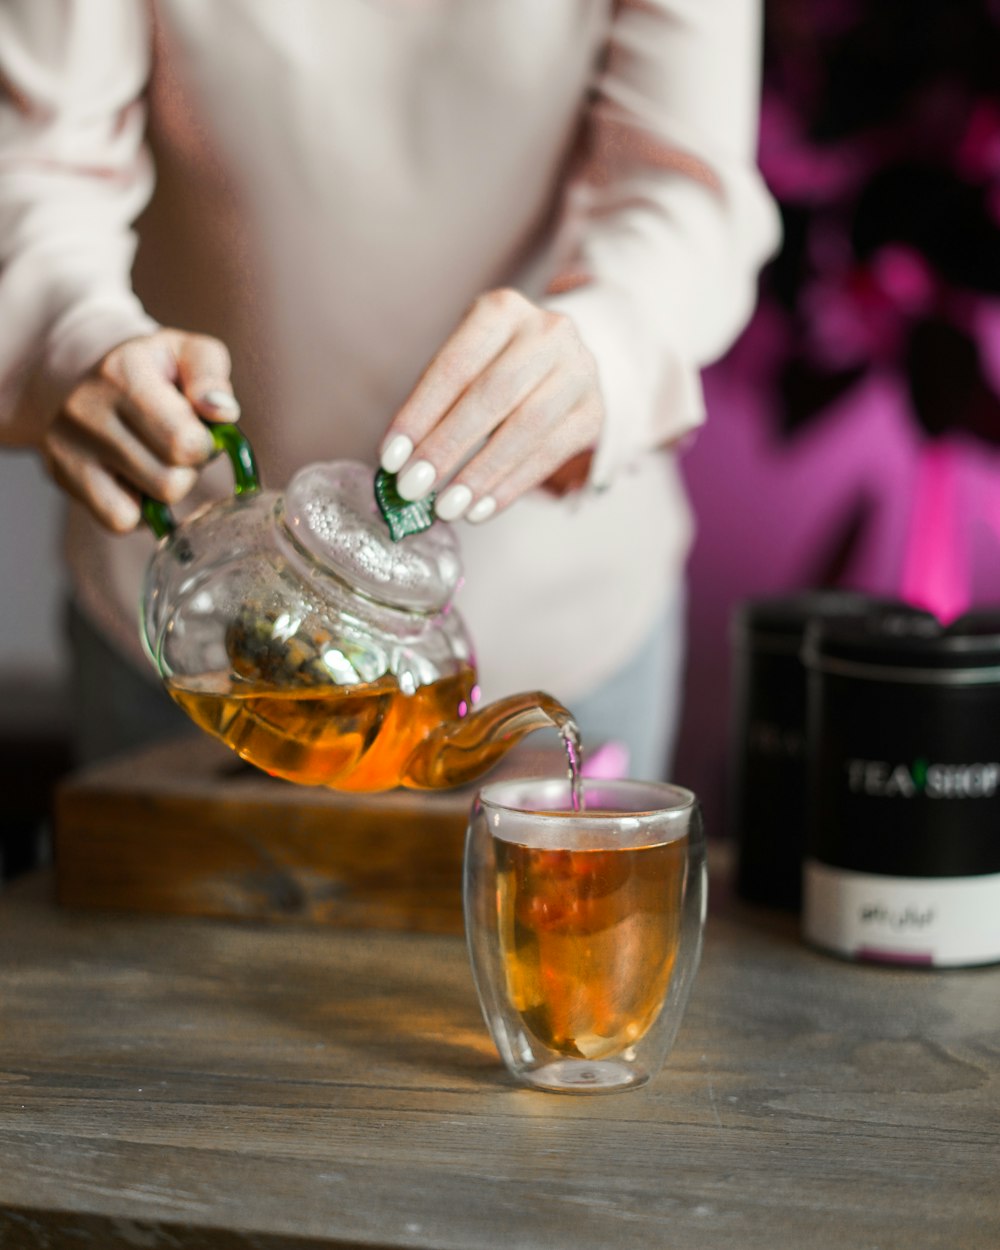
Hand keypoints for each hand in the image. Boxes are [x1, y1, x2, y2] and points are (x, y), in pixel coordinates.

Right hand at [42, 329, 239, 532]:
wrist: (82, 369)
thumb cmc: (151, 367)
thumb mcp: (187, 352)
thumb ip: (212, 376)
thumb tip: (224, 413)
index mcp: (123, 372)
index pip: (183, 442)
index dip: (204, 445)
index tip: (197, 430)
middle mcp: (87, 409)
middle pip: (170, 482)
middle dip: (187, 469)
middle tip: (176, 446)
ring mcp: (69, 445)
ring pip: (146, 508)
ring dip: (164, 489)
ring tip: (155, 458)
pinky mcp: (62, 474)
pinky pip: (118, 521)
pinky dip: (136, 510)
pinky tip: (134, 479)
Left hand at [378, 288, 603, 522]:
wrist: (564, 363)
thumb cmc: (498, 366)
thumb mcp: (468, 364)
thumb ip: (437, 406)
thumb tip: (398, 468)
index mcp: (502, 310)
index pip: (454, 366)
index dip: (419, 415)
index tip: (389, 458)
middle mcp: (547, 332)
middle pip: (491, 396)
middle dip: (446, 447)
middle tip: (412, 488)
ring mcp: (578, 371)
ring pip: (526, 428)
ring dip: (480, 473)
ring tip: (447, 507)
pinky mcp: (593, 411)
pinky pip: (550, 455)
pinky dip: (511, 486)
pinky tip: (481, 509)